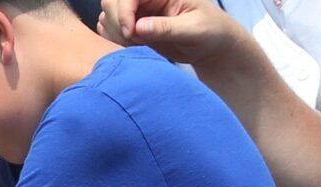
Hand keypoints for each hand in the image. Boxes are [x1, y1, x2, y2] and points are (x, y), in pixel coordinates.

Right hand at [103, 0, 246, 65]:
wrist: (212, 46)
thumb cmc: (211, 31)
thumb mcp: (193, 30)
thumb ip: (167, 28)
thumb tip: (139, 28)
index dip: (124, 10)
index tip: (131, 33)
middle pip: (113, 0)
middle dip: (116, 21)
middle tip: (130, 41)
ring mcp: (140, 11)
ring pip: (108, 14)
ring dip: (114, 32)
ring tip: (133, 45)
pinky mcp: (135, 26)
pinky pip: (112, 29)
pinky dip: (114, 39)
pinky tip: (130, 48)